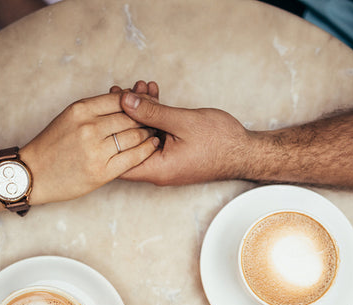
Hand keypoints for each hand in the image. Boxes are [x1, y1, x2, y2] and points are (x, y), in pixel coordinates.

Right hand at [20, 93, 158, 205]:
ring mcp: (96, 150)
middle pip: (130, 117)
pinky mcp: (101, 171)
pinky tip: (152, 145)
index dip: (138, 100)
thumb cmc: (52, 146)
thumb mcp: (69, 118)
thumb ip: (94, 110)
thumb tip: (123, 100)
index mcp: (81, 109)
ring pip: (134, 136)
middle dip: (147, 116)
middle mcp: (89, 127)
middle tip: (157, 117)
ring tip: (156, 131)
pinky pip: (133, 158)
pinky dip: (146, 150)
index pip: (119, 99)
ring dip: (149, 132)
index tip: (148, 101)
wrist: (34, 174)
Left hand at [119, 89, 251, 185]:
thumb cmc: (220, 142)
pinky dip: (154, 116)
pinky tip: (154, 94)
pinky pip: (156, 135)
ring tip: (141, 86)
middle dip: (125, 116)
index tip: (107, 108)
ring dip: (141, 111)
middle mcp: (157, 170)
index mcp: (156, 169)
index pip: (118, 160)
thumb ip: (152, 112)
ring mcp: (165, 163)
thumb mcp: (183, 121)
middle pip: (129, 145)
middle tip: (122, 91)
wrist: (245, 152)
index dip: (109, 134)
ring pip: (143, 136)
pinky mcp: (173, 154)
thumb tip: (125, 101)